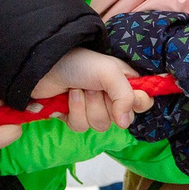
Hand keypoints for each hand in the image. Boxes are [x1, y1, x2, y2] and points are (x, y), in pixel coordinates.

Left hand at [30, 47, 151, 132]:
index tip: (131, 98)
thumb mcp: (109, 72)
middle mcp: (111, 97)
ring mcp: (92, 107)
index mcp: (124, 82)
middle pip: (121, 119)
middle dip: (104, 103)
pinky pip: (81, 127)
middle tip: (94, 86)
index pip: (143, 102)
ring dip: (87, 106)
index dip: (137, 103)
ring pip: (100, 125)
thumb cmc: (80, 62)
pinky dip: (73, 111)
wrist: (46, 65)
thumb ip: (125, 96)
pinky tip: (68, 96)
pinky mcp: (74, 116)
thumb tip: (125, 124)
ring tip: (78, 88)